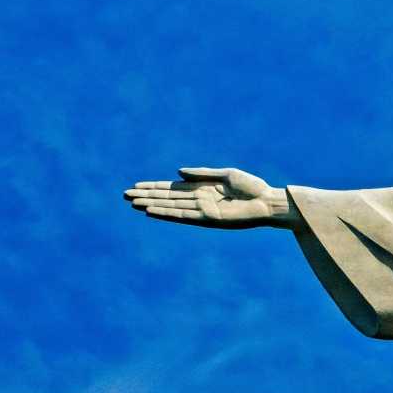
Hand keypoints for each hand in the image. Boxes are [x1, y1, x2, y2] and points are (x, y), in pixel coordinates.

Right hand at [122, 167, 296, 228]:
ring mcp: (202, 210)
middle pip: (167, 198)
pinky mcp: (208, 219)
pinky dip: (167, 214)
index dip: (154, 187)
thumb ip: (202, 174)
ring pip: (171, 207)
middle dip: (147, 196)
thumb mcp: (225, 174)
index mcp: (202, 189)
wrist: (267, 201)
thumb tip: (178, 173)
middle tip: (125, 196)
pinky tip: (152, 211)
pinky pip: (183, 216)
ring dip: (152, 205)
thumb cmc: (252, 187)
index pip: (172, 188)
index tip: (136, 186)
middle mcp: (199, 200)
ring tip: (133, 204)